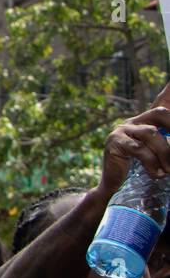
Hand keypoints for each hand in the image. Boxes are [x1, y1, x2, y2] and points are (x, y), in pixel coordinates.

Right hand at [95, 84, 169, 199]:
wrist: (115, 186)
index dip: (169, 91)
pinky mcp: (114, 143)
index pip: (161, 105)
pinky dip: (152, 163)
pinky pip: (140, 149)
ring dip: (165, 153)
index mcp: (145, 121)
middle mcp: (133, 122)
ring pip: (152, 133)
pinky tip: (156, 174)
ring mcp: (122, 130)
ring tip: (168, 170)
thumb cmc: (139, 170)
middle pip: (159, 113)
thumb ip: (166, 144)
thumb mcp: (157, 154)